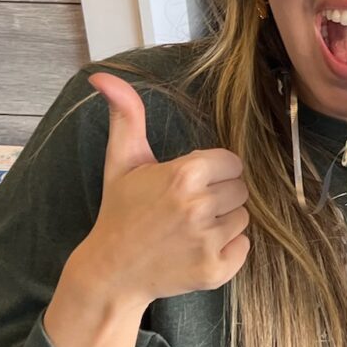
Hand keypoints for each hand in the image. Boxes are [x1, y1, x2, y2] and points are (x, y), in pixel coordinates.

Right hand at [78, 73, 250, 308]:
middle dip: (219, 196)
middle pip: (240, 190)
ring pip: (243, 218)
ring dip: (223, 223)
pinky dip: (228, 250)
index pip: (232, 163)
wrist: (111, 271)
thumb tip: (102, 75)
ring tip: (190, 229)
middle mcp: (199, 207)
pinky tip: (197, 249)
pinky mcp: (215, 270)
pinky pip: (244, 247)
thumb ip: (126, 115)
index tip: (190, 183)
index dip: (214, 172)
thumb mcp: (122, 160)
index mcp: (184, 174)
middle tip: (187, 208)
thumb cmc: (120, 212)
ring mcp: (208, 241)